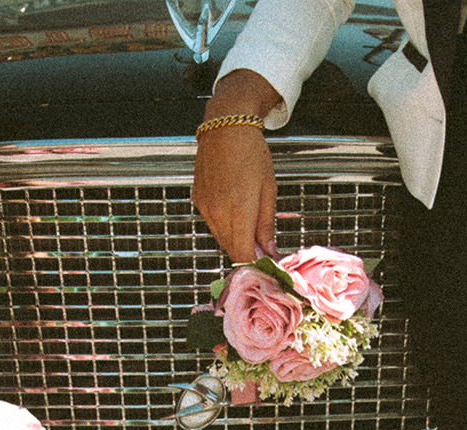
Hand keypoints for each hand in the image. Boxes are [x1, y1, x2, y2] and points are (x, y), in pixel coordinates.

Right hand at [192, 69, 282, 262]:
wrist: (226, 127)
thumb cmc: (251, 153)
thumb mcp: (268, 190)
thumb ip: (266, 224)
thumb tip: (269, 250)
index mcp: (239, 212)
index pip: (244, 255)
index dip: (256, 265)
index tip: (268, 266)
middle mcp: (217, 214)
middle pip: (231, 250)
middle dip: (247, 254)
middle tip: (264, 250)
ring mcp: (205, 208)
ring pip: (221, 238)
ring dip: (236, 240)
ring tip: (251, 229)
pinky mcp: (198, 200)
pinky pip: (212, 223)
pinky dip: (225, 225)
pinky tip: (235, 211)